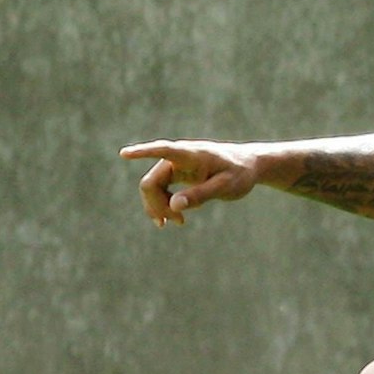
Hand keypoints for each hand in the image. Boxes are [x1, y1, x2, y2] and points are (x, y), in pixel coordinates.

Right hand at [120, 139, 261, 225]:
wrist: (248, 166)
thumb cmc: (240, 174)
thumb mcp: (226, 187)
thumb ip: (201, 195)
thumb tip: (174, 206)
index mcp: (191, 155)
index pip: (163, 150)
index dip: (142, 152)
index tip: (124, 153)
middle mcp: (178, 157)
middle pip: (152, 181)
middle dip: (157, 204)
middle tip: (174, 223)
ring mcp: (175, 165)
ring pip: (153, 187)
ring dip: (159, 206)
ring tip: (176, 223)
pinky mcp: (177, 174)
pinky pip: (160, 189)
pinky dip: (163, 203)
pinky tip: (174, 217)